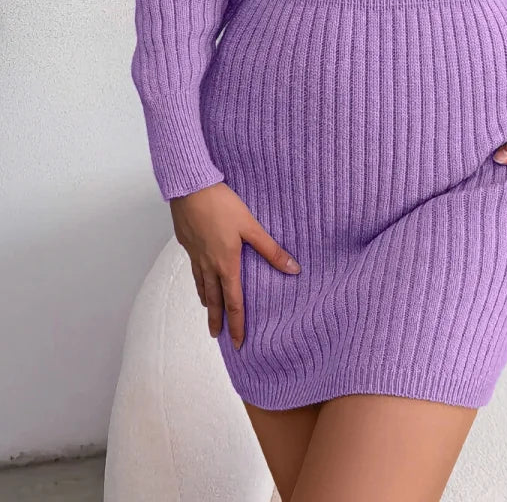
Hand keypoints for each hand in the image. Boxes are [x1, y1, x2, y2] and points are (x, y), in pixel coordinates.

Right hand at [170, 182, 300, 349]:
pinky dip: (198, 282)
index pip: (233, 302)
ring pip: (201, 285)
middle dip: (217, 320)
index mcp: (226, 263)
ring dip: (206, 302)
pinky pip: (193, 270)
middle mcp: (209, 264)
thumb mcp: (251, 226)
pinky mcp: (187, 243)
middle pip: (213, 299)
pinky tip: (199, 278)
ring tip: (209, 311)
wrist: (190, 189)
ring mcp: (195, 255)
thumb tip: (293, 269)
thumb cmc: (222, 205)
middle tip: (217, 336)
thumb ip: (271, 249)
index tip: (238, 342)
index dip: (237, 323)